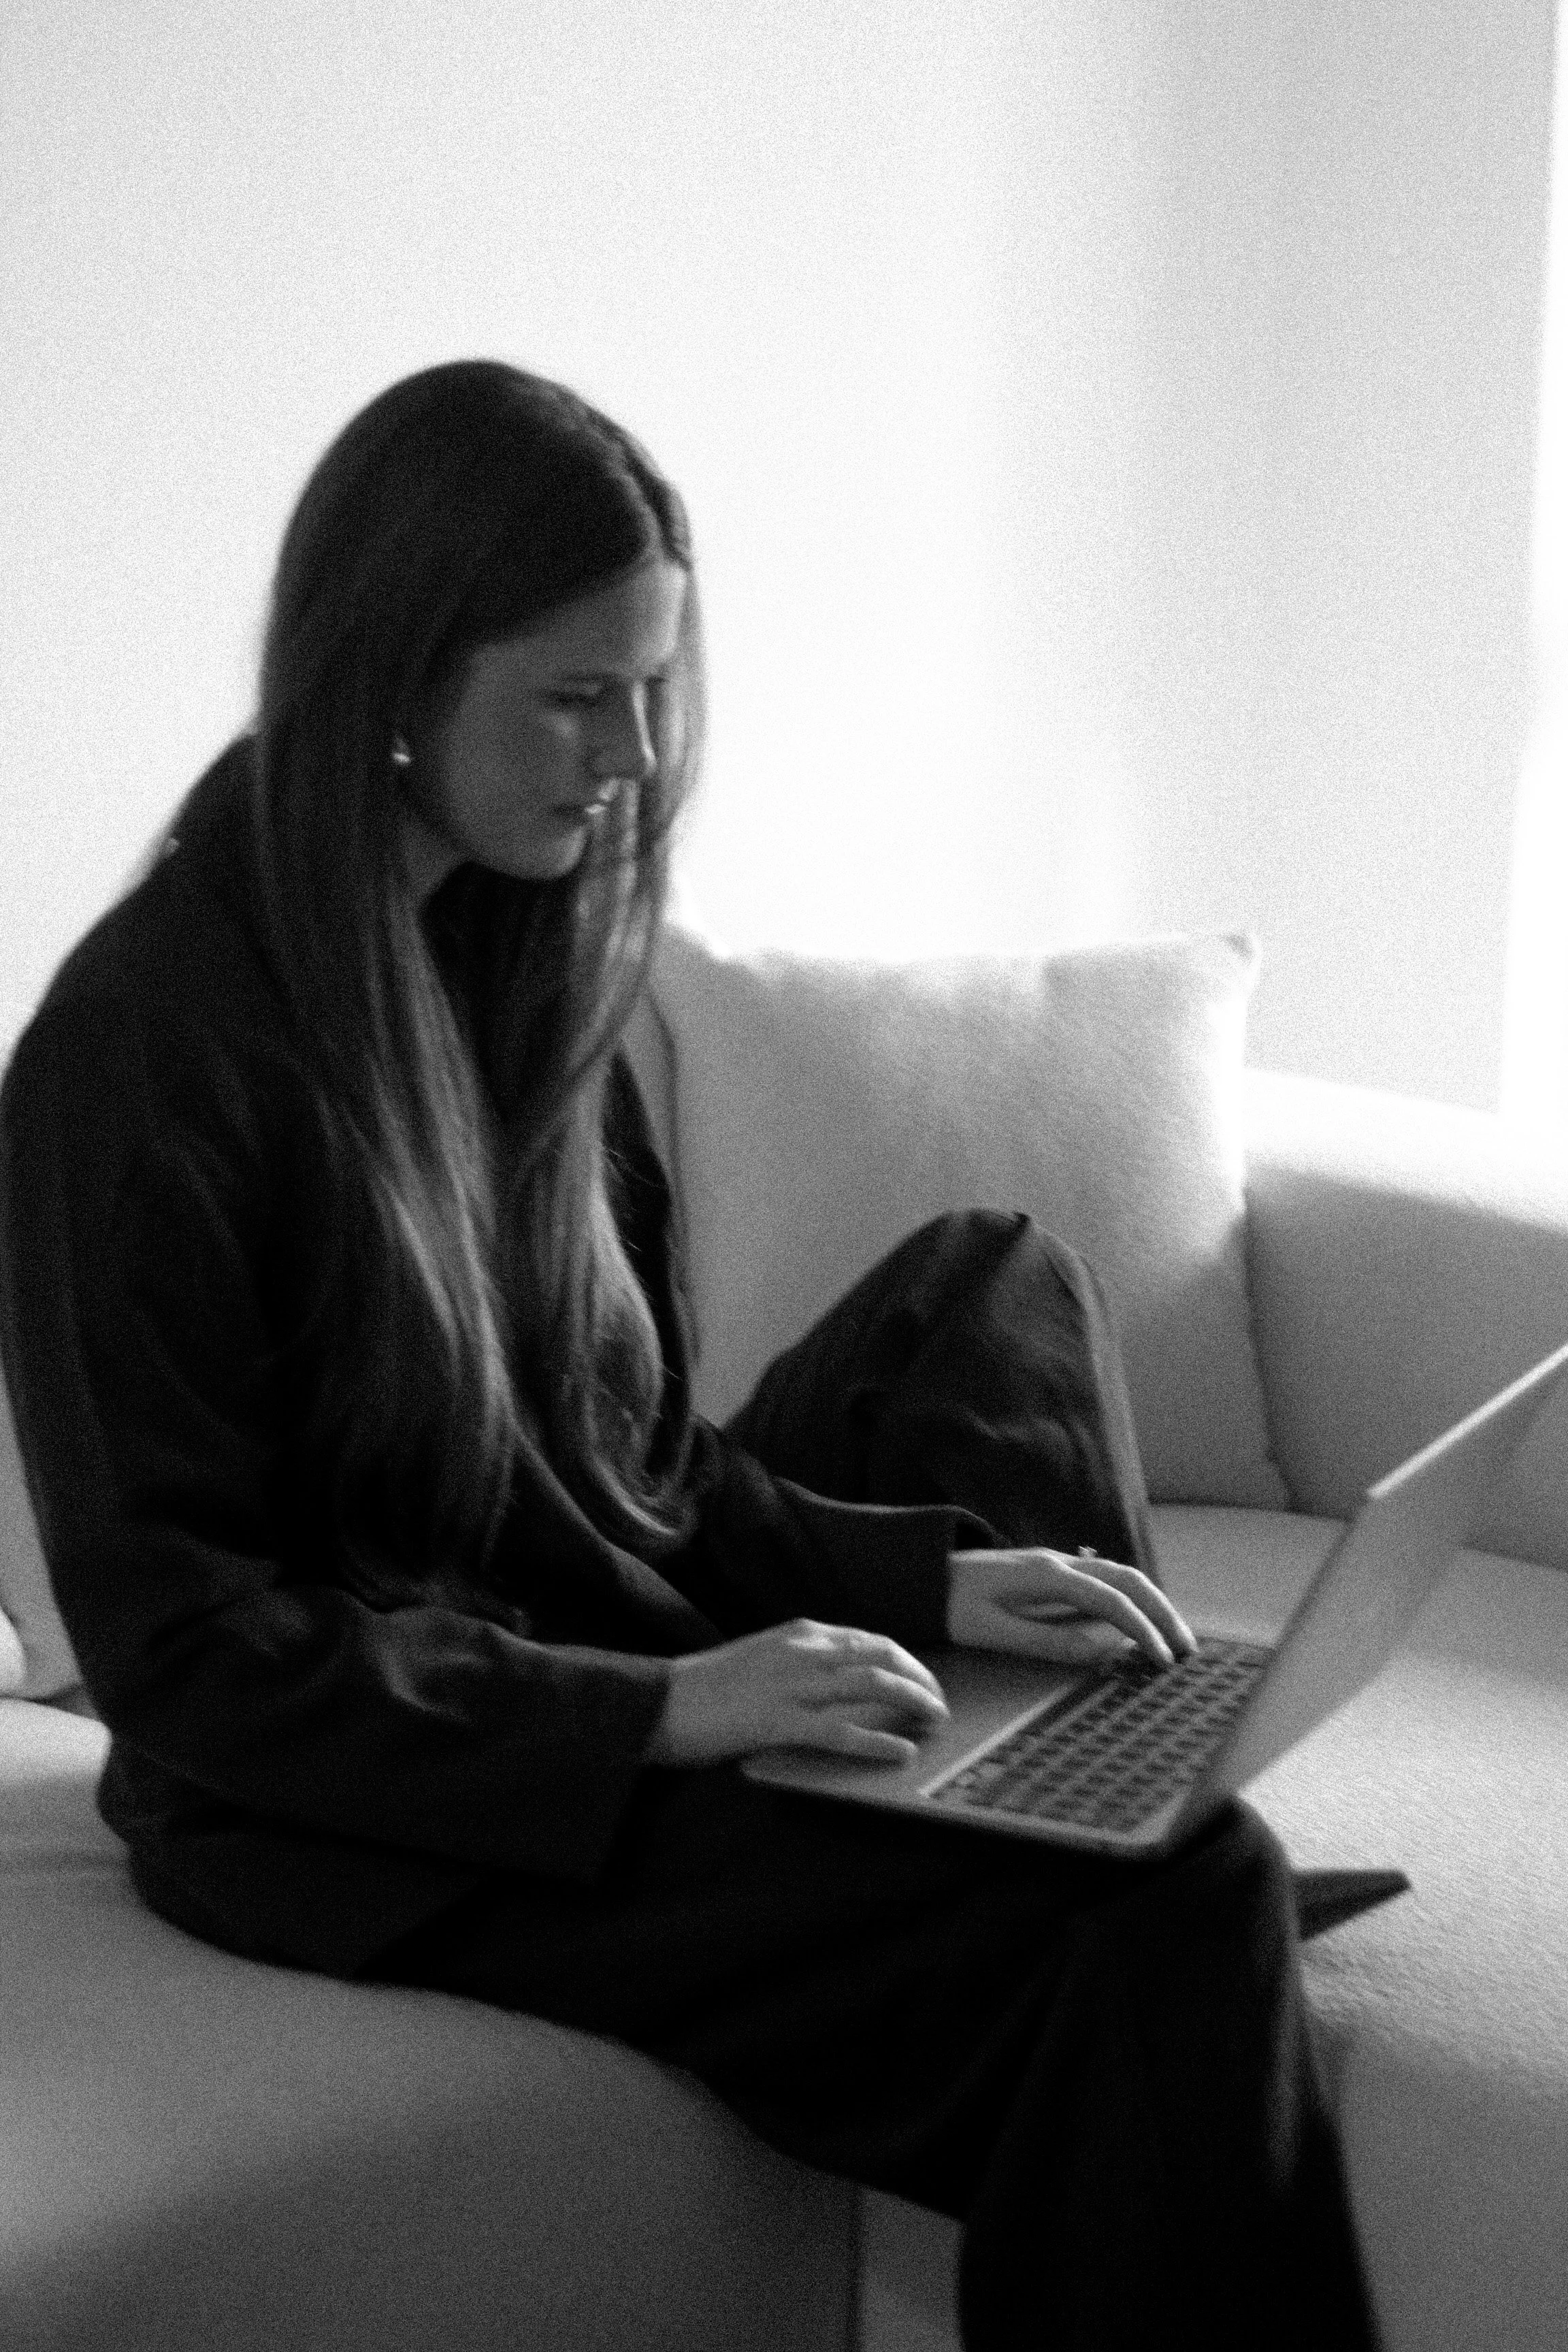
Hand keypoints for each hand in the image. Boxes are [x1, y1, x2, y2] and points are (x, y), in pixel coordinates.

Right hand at [647, 1619, 949, 1768]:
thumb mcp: (761, 1657)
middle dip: (920, 1678)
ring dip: (912, 1701)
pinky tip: (902, 1753)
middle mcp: (803, 1650)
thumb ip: (801, 1662)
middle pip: (882, 1656)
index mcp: (799, 1633)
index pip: (869, 1640)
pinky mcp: (780, 1722)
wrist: (657, 1702)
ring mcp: (793, 1685)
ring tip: (935, 1720)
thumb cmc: (706, 1686)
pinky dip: (878, 1741)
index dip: (905, 1661)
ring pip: (871, 1685)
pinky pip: (841, 1731)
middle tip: (939, 1704)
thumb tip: (841, 1679)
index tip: (924, 1680)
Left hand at [946, 1547, 1196, 1669]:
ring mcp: (1057, 1561)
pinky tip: (1139, 1622)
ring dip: (1152, 1603)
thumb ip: (1047, 1640)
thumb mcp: (993, 1631)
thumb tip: (1101, 1651)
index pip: (1111, 1600)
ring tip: (1173, 1639)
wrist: (921, 1574)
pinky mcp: (1052, 1570)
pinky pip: (1104, 1578)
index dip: (1142, 1630)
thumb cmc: (951, 1606)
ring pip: (1120, 1574)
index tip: (1162, 1661)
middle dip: (1162, 1611)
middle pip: (1128, 1578)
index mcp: (1047, 1575)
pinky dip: (1131, 1597)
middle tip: (1186, 1650)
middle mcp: (1059, 1560)